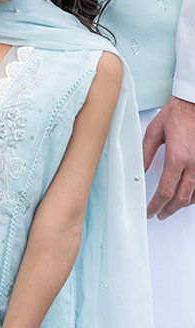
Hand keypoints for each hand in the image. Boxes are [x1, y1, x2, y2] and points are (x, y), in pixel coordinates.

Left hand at [144, 96, 194, 218]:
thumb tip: (137, 171)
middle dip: (168, 210)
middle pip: (181, 198)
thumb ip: (145, 153)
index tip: (149, 211)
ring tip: (170, 208)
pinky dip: (194, 196)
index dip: (155, 205)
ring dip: (181, 205)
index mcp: (178, 157)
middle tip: (159, 214)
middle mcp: (194, 164)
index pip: (165, 191)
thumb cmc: (177, 113)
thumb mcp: (155, 131)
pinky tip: (186, 197)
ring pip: (194, 196)